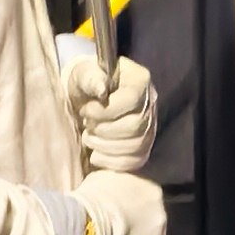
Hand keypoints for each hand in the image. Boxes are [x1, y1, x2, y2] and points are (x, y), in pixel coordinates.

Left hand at [65, 52, 158, 176]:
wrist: (89, 98)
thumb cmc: (87, 82)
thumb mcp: (83, 73)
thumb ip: (91, 78)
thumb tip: (101, 89)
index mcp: (140, 80)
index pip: (132, 100)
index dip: (106, 110)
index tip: (86, 110)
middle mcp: (151, 103)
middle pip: (135, 126)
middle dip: (104, 130)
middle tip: (88, 125)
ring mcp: (150, 126)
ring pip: (135, 146)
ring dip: (104, 146)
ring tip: (89, 137)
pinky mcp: (144, 147)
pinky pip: (134, 161)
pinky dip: (110, 161)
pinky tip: (96, 153)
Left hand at [78, 169, 167, 234]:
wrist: (90, 233)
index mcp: (161, 202)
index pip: (156, 217)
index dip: (145, 232)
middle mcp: (146, 183)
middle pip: (140, 202)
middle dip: (131, 214)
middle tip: (117, 233)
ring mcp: (121, 176)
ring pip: (121, 192)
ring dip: (115, 204)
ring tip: (101, 223)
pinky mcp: (98, 175)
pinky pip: (100, 187)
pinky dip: (97, 197)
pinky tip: (89, 213)